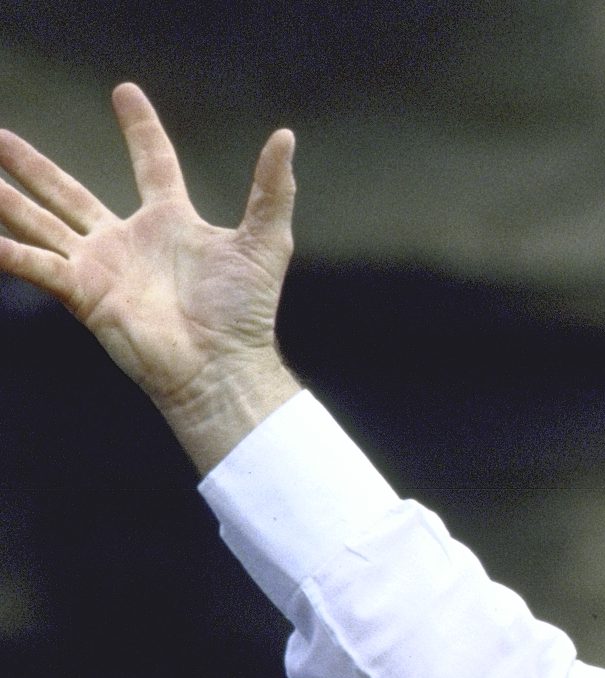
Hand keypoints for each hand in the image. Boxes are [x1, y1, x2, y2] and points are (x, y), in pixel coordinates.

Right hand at [0, 83, 300, 470]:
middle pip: (69, 192)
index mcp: (171, 222)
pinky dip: (8, 250)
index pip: (152, 163)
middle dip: (32, 164)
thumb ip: (271, 190)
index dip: (140, 128)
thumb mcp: (265, 242)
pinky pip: (35, 264)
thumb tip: (285, 137)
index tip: (124, 91)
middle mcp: (128, 240)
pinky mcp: (84, 293)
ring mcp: (101, 267)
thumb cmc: (246, 313)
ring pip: (40, 222)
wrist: (223, 366)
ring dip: (7, 198)